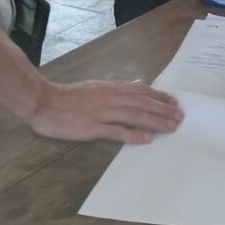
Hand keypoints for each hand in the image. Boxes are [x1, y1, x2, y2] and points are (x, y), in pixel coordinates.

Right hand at [29, 80, 182, 144]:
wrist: (45, 102)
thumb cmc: (69, 96)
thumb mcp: (96, 87)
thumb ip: (116, 88)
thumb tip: (137, 85)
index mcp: (111, 88)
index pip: (141, 91)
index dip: (160, 96)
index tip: (174, 102)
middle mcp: (110, 97)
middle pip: (142, 103)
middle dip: (163, 110)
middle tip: (179, 117)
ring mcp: (101, 112)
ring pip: (134, 115)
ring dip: (155, 121)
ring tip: (171, 127)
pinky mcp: (92, 127)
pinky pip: (116, 131)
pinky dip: (133, 134)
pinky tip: (147, 138)